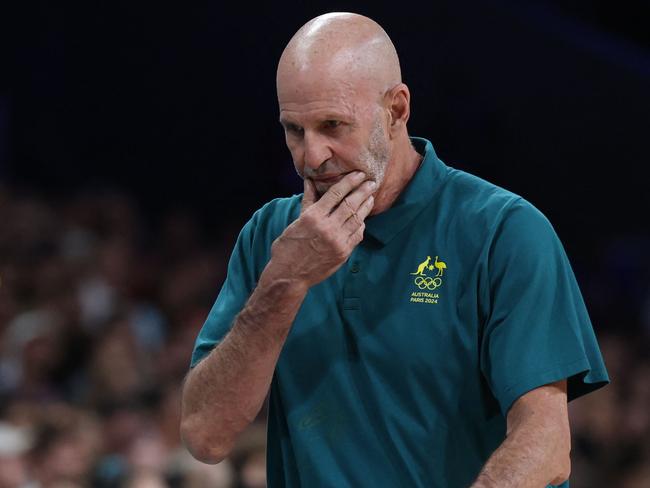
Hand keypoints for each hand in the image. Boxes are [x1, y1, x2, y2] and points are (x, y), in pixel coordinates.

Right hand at [269, 171, 374, 287]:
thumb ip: (308, 200)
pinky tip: (362, 218)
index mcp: (313, 216)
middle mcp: (327, 227)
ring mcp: (337, 241)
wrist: (290, 275)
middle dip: (363, 191)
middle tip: (372, 182)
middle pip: (350, 204)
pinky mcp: (343, 253)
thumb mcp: (296, 221)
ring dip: (365, 206)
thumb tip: (309, 181)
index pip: (336, 194)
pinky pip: (357, 235)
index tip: (359, 174)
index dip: (349, 182)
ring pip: (357, 219)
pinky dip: (360, 225)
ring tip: (370, 197)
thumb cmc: (288, 246)